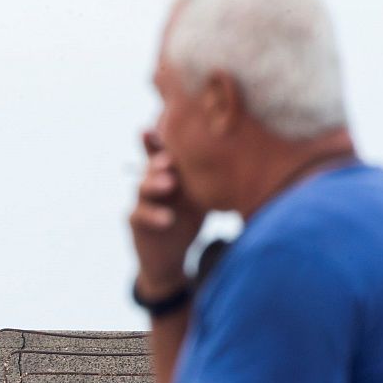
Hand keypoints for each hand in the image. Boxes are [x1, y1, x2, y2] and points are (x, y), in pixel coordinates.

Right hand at [129, 130, 205, 296]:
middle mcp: (154, 181)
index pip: (165, 150)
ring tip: (170, 183)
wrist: (170, 257)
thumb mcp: (202, 194)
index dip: (164, 138)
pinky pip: (140, 214)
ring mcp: (142, 201)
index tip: (167, 125)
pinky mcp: (136, 222)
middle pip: (151, 164)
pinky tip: (168, 219)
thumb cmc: (189, 218)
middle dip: (159, 158)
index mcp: (170, 171)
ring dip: (155, 183)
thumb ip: (211, 175)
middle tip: (171, 158)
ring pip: (143, 186)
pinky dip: (154, 215)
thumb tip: (246, 152)